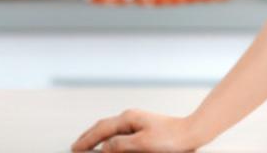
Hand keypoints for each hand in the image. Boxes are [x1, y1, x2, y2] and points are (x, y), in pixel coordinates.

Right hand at [71, 109, 200, 151]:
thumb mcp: (143, 143)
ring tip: (88, 145)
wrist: (191, 132)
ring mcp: (137, 122)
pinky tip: (109, 145)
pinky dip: (110, 139)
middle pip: (103, 126)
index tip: (74, 148)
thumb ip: (121, 144)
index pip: (101, 130)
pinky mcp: (143, 129)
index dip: (86, 140)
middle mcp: (130, 117)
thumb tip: (104, 146)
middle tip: (75, 147)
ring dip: (98, 137)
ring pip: (111, 129)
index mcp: (128, 118)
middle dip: (89, 136)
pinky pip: (120, 133)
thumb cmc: (170, 138)